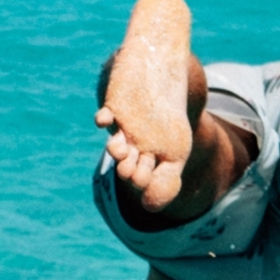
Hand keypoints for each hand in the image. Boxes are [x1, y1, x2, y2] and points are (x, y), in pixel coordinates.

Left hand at [98, 91, 192, 205]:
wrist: (160, 72)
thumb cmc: (169, 114)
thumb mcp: (176, 151)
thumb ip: (167, 179)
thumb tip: (149, 208)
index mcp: (149, 158)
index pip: (144, 178)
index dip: (145, 182)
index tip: (146, 179)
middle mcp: (133, 146)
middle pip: (128, 165)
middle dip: (130, 170)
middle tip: (132, 168)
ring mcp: (123, 128)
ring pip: (116, 146)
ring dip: (117, 151)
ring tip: (121, 149)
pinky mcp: (113, 108)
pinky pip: (104, 117)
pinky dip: (103, 119)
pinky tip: (106, 120)